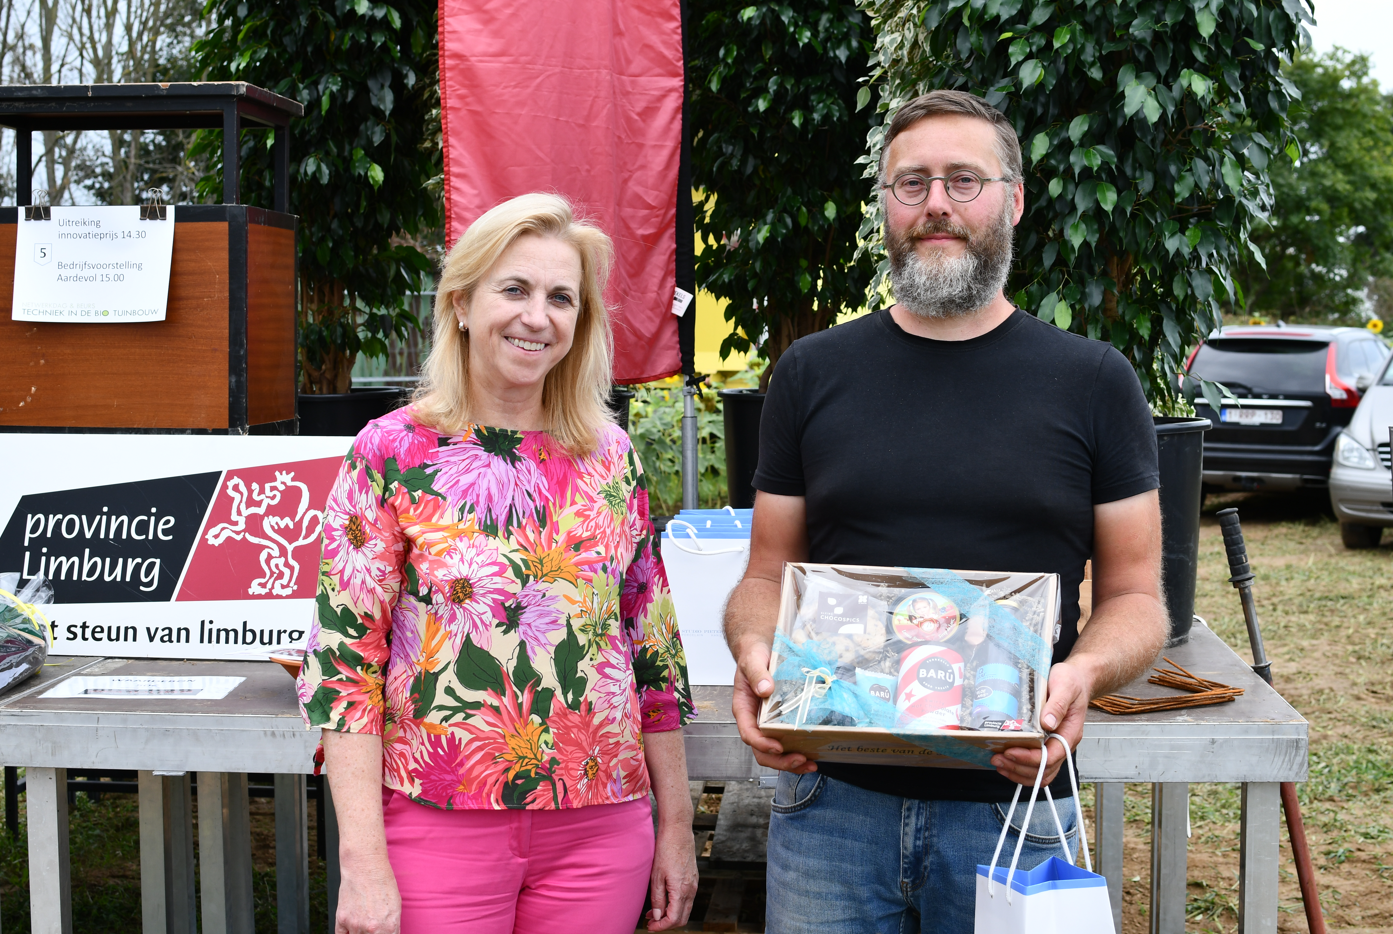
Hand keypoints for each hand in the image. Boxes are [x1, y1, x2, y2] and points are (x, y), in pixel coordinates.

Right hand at [335, 856, 400, 933]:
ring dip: (360, 933)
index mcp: (389, 927)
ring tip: (363, 920)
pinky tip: (351, 926)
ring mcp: (356, 925)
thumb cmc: (382, 883)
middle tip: (371, 925)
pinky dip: (347, 933)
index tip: (381, 932)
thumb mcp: (396, 907)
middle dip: (372, 933)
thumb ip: (392, 927)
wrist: (365, 868)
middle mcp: (372, 929)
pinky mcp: (342, 920)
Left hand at [646, 822, 698, 930]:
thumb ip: (657, 898)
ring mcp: (694, 884)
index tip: (650, 927)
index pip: (674, 919)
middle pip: (682, 918)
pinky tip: (663, 899)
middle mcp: (691, 890)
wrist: (678, 831)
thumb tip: (656, 916)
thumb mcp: (656, 876)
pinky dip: (676, 904)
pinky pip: (687, 899)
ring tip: (653, 912)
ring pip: (685, 909)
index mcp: (681, 890)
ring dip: (671, 914)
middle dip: (666, 924)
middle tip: (651, 923)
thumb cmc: (666, 850)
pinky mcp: (693, 878)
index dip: (661, 927)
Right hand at [732, 640, 816, 773]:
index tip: (777, 746)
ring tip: (810, 764)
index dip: (762, 744)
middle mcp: (755, 721)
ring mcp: (768, 723)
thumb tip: (765, 689)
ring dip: (791, 762)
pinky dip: (800, 751)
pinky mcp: (782, 721)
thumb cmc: (753, 657)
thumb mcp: (752, 661)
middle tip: (800, 760)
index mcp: (744, 709)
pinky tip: (813, 754)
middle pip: (762, 751)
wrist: (762, 651)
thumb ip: (757, 674)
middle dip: (780, 761)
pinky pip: (788, 741)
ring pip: (775, 752)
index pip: (748, 734)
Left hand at [991, 660, 1090, 786]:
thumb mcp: (1066, 686)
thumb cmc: (1072, 682)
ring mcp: (1055, 745)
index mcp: (1070, 732)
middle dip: (1019, 768)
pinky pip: (1036, 765)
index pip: (1052, 756)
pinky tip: (1006, 762)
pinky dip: (1020, 768)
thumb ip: (1058, 704)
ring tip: (998, 763)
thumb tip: (1048, 722)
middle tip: (997, 759)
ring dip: (1018, 772)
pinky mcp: (1046, 743)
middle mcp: (1063, 743)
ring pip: (1040, 772)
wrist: (1077, 679)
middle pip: (1044, 769)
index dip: (1030, 758)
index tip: (1010, 751)